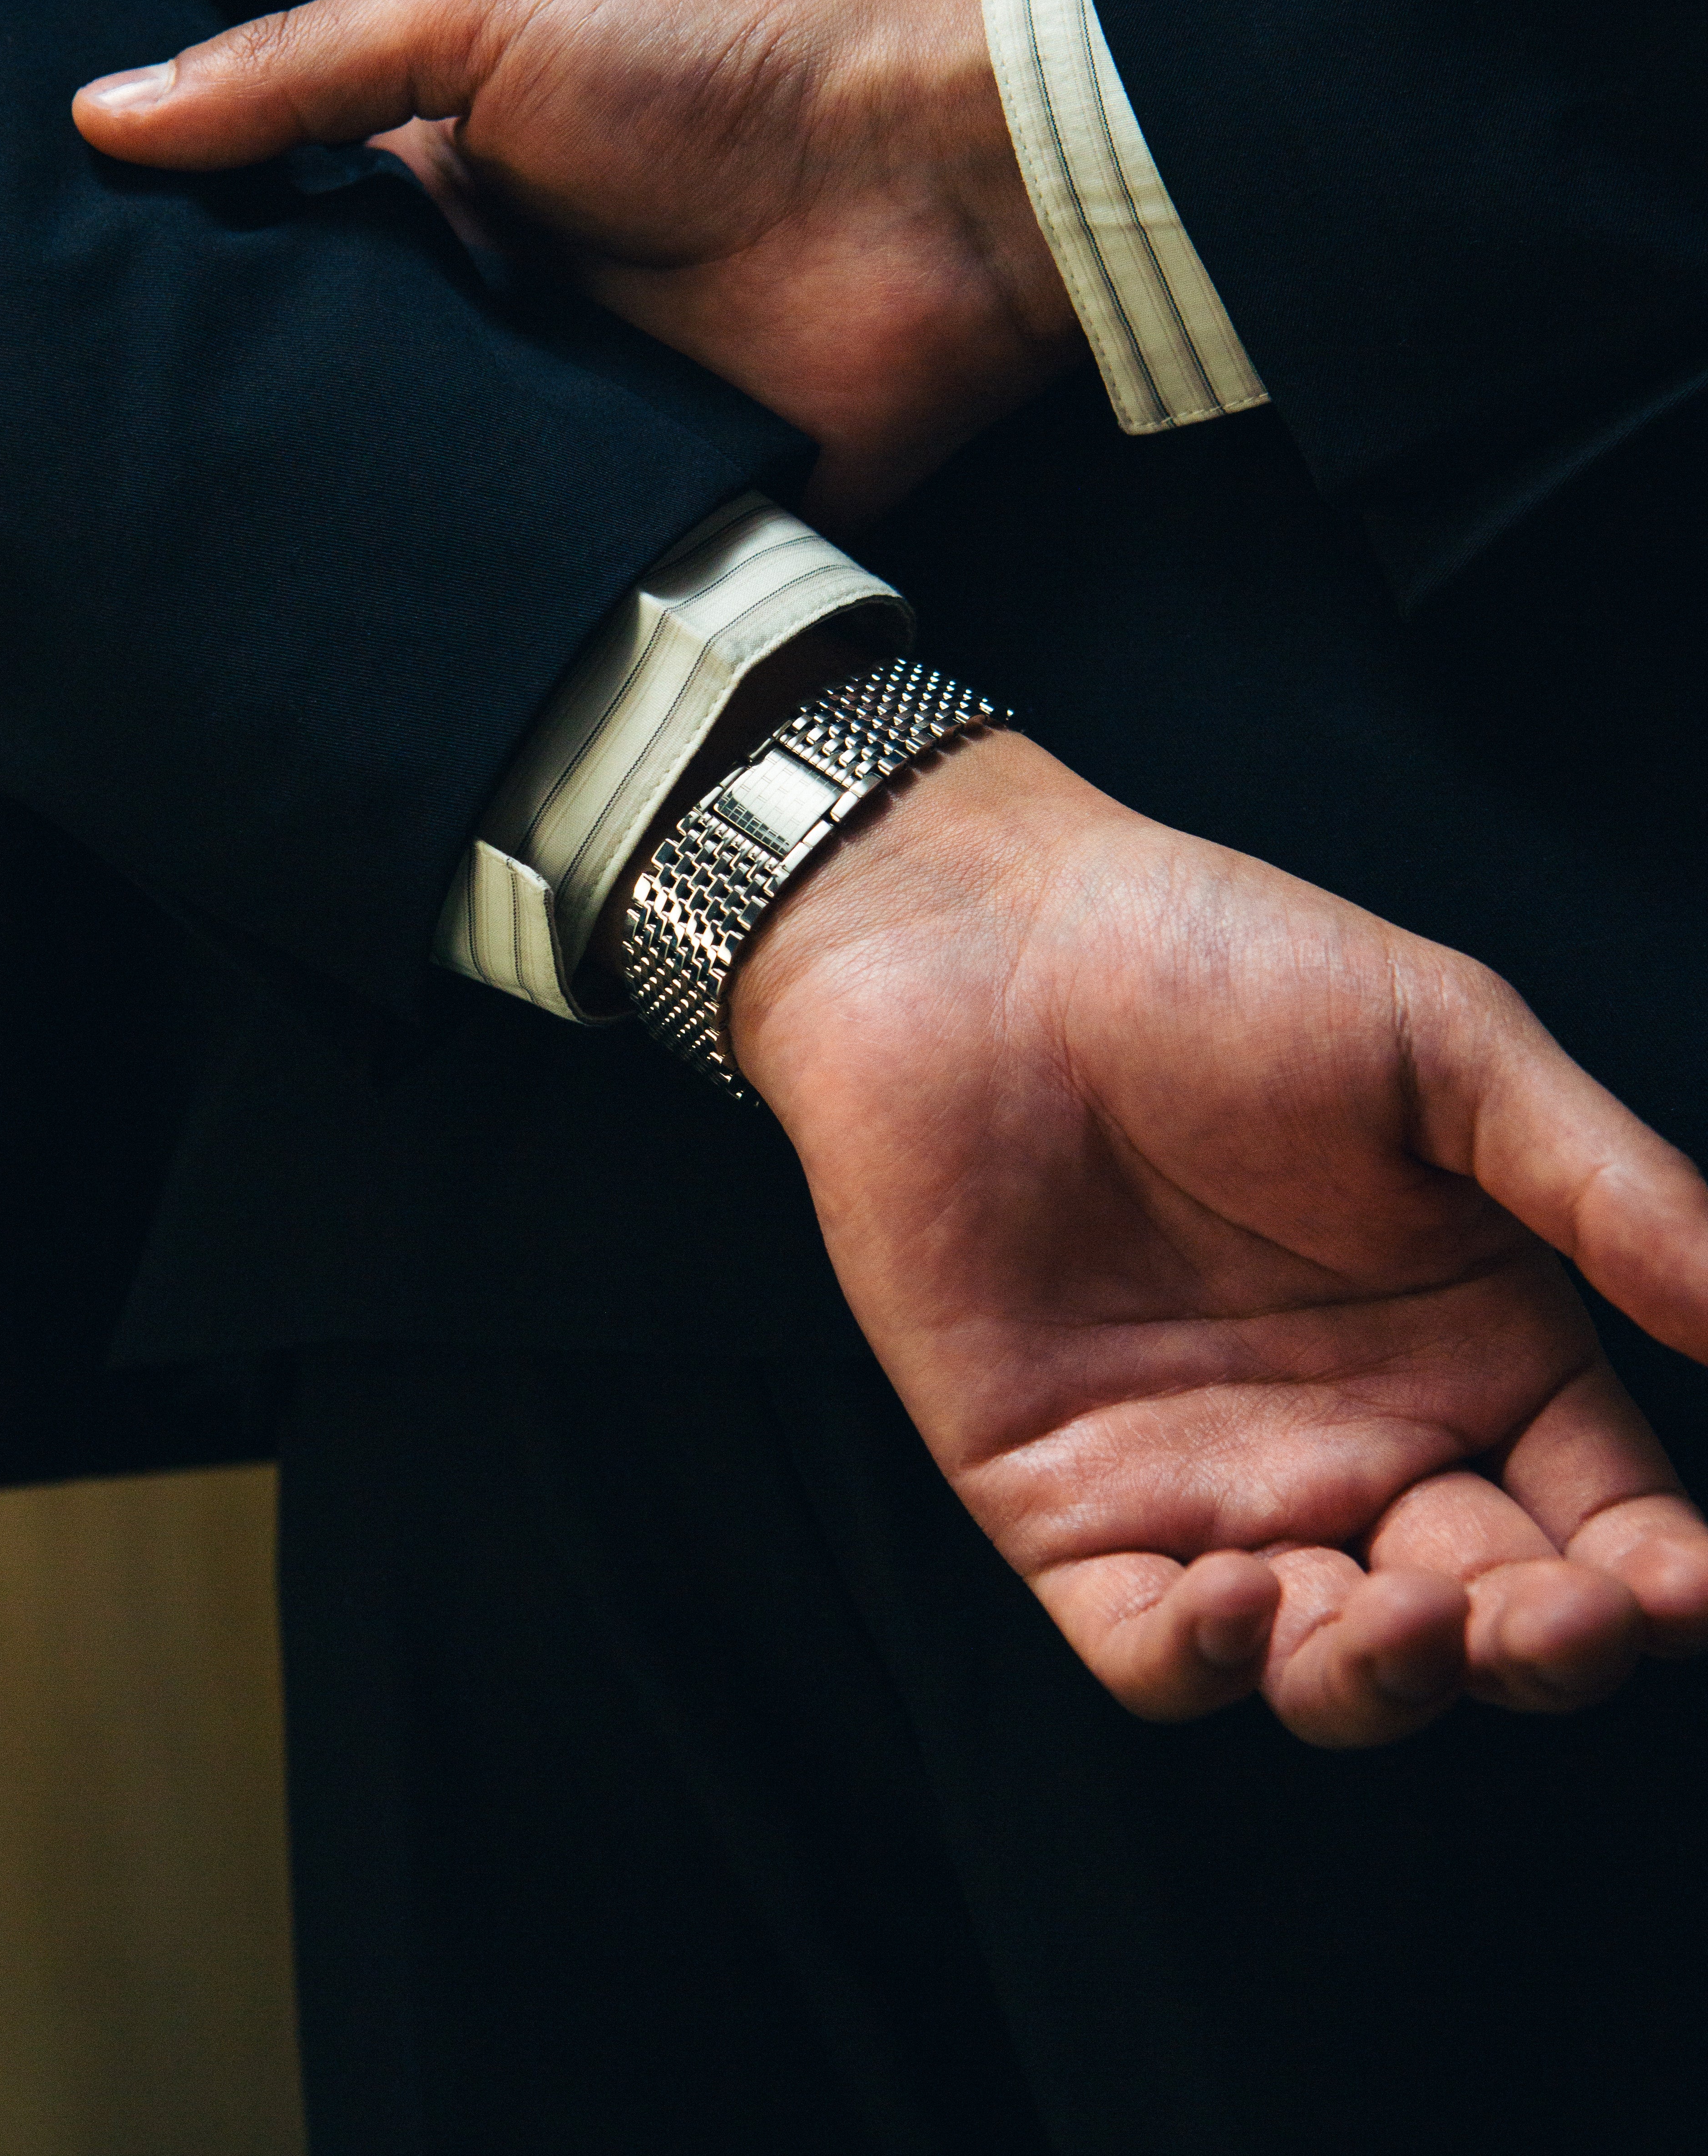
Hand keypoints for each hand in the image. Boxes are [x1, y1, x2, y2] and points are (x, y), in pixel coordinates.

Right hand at [71, 0, 1080, 523]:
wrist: (924, 182)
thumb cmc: (715, 67)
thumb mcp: (478, 18)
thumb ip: (302, 74)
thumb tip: (109, 115)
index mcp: (452, 200)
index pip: (297, 271)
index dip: (214, 306)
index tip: (125, 348)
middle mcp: (504, 318)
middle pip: (359, 397)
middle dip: (287, 433)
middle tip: (177, 478)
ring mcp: (581, 425)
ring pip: (443, 497)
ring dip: (382, 515)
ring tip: (261, 559)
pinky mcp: (662, 511)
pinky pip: (562, 572)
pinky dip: (507, 586)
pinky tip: (416, 612)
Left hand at [729, 729, 1707, 1746]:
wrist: (986, 942)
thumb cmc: (1224, 961)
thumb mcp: (1454, 1048)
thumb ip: (1609, 1192)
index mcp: (1483, 1349)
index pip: (1609, 1519)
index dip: (1662, 1581)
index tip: (1690, 1585)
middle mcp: (1366, 1443)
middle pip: (1487, 1621)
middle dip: (1544, 1647)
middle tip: (1566, 1616)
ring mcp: (1214, 1488)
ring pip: (1329, 1668)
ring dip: (1386, 1680)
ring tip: (1413, 1619)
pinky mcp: (1062, 1510)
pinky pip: (1146, 1646)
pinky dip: (1201, 1661)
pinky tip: (1237, 1596)